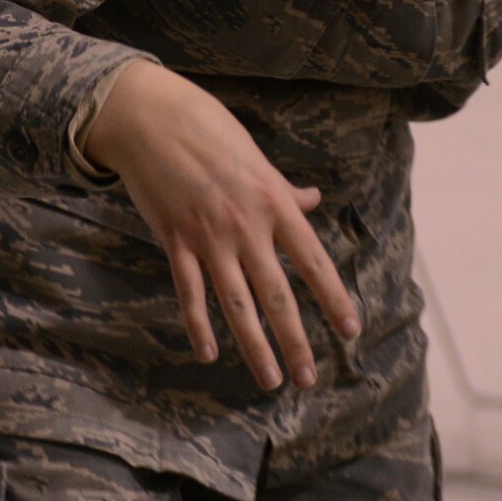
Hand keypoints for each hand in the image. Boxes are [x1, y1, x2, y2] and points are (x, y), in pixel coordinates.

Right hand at [83, 61, 360, 390]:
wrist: (151, 120)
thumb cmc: (210, 131)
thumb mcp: (257, 158)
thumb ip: (284, 190)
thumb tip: (313, 200)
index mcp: (274, 203)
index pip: (313, 261)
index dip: (333, 299)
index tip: (350, 331)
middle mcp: (246, 226)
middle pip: (277, 295)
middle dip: (295, 341)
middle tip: (309, 379)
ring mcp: (208, 237)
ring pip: (236, 304)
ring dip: (255, 346)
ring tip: (271, 380)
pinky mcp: (174, 241)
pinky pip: (189, 292)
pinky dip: (198, 325)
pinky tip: (208, 354)